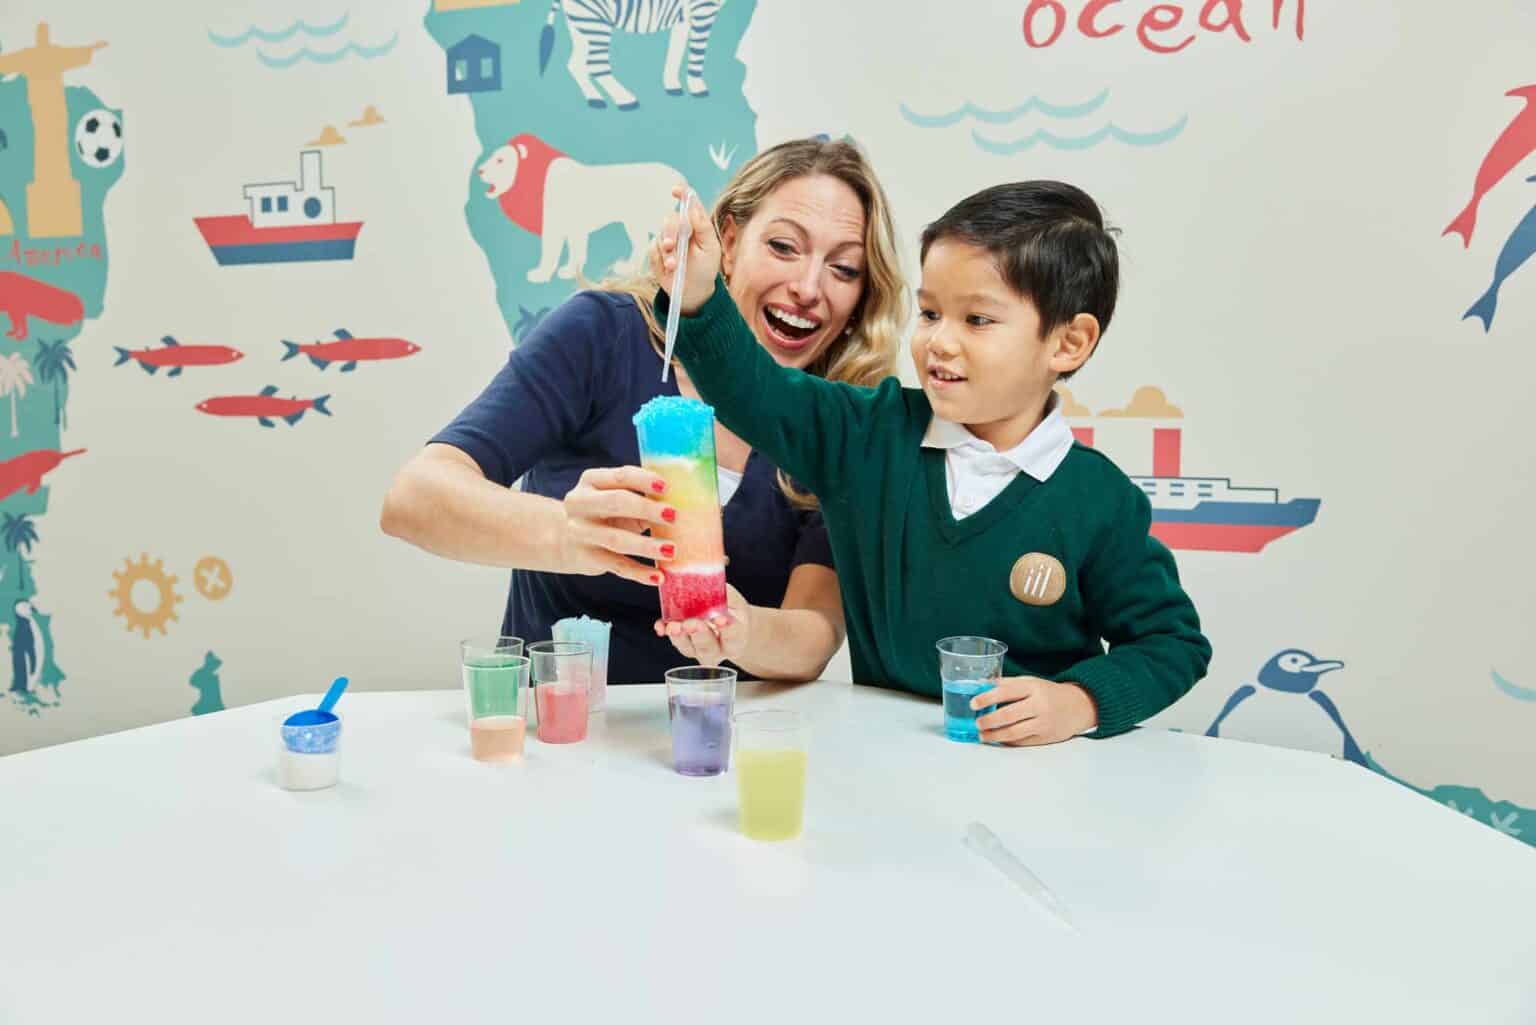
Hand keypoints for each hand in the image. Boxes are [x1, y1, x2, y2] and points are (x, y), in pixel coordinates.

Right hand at [559, 466, 677, 585]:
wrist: (567, 540)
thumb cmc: (607, 514)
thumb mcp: (617, 499)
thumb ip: (643, 498)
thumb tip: (684, 503)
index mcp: (592, 481)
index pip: (621, 476)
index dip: (644, 480)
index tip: (667, 487)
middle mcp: (581, 504)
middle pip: (616, 503)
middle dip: (646, 509)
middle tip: (674, 516)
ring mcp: (581, 532)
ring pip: (617, 539)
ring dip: (646, 546)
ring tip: (671, 550)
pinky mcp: (588, 557)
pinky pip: (617, 566)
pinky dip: (639, 573)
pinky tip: (659, 577)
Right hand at [650, 183, 721, 315]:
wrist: (694, 291)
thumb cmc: (706, 269)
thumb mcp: (711, 249)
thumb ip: (703, 228)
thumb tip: (693, 208)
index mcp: (696, 224)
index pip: (688, 203)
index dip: (682, 194)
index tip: (675, 191)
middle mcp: (680, 229)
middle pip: (670, 219)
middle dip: (670, 231)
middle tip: (672, 245)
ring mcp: (668, 240)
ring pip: (660, 235)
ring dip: (666, 250)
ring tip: (674, 265)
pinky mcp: (657, 253)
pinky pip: (652, 248)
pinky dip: (659, 258)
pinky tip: (668, 269)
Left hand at [654, 584, 747, 666]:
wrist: (728, 623)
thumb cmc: (733, 610)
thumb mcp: (734, 600)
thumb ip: (725, 594)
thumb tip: (712, 576)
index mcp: (737, 638)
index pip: (733, 636)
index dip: (727, 629)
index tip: (721, 618)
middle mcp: (718, 649)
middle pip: (708, 647)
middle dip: (699, 634)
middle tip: (693, 624)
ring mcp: (699, 650)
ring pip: (689, 648)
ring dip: (679, 636)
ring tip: (673, 625)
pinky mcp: (684, 645)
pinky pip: (674, 641)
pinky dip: (666, 632)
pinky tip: (661, 625)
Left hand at [972, 677, 1097, 745]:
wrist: (1078, 706)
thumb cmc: (1048, 693)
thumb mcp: (1031, 682)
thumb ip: (1008, 684)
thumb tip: (981, 687)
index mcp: (1033, 688)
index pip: (1006, 691)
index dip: (987, 698)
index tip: (973, 704)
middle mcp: (1039, 705)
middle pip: (1008, 715)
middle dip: (988, 720)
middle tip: (977, 723)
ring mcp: (1043, 723)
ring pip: (1014, 732)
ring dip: (994, 735)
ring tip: (982, 735)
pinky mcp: (1045, 738)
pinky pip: (1021, 742)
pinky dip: (1007, 742)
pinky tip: (998, 739)